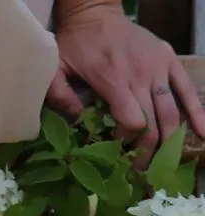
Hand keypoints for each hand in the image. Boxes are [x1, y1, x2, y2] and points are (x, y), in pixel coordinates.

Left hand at [47, 6, 204, 168]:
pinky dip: (197, 111)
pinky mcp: (168, 60)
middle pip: (154, 123)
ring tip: (164, 161)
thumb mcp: (57, 71)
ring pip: (171, 111)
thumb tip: (79, 122)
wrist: (95, 13)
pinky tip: (203, 132)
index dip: (128, 140)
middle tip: (139, 168)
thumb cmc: (74, 45)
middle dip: (148, 150)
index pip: (133, 121)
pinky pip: (186, 88)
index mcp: (114, 80)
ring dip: (169, 140)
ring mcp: (158, 67)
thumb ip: (62, 97)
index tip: (116, 147)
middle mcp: (141, 75)